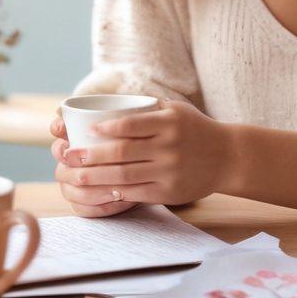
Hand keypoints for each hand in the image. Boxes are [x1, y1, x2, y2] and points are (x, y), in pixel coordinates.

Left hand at [49, 99, 229, 215]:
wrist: (227, 157)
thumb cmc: (195, 129)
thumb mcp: (176, 110)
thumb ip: (147, 107)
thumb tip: (108, 104)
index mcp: (168, 122)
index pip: (130, 125)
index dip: (106, 128)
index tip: (88, 130)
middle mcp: (168, 147)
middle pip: (122, 153)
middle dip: (91, 155)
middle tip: (69, 155)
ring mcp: (169, 171)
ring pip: (124, 176)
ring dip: (95, 177)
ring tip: (75, 175)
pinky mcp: (169, 192)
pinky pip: (136, 194)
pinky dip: (114, 193)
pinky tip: (98, 190)